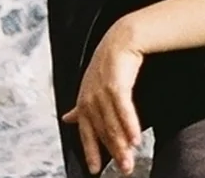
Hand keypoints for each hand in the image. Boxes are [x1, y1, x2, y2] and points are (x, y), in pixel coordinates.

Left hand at [62, 23, 144, 174]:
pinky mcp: (115, 84)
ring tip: (130, 160)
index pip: (85, 132)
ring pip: (113, 123)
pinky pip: (123, 109)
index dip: (90, 151)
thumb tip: (67, 118)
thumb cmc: (109, 63)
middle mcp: (90, 98)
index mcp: (83, 101)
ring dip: (122, 144)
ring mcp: (101, 91)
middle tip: (125, 169)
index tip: (95, 170)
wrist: (121, 39)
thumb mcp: (91, 85)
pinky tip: (136, 139)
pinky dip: (129, 125)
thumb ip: (82, 106)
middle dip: (113, 153)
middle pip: (102, 132)